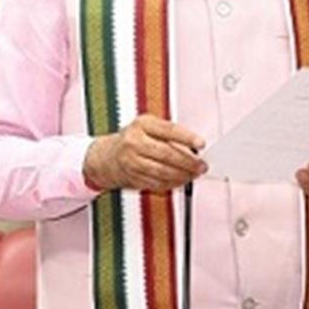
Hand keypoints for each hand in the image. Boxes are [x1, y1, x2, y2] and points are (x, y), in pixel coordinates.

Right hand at [83, 114, 206, 192]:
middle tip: (201, 164)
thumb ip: (168, 133)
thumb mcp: (147, 126)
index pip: (168, 130)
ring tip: (194, 174)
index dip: (186, 137)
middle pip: (167, 154)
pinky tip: (181, 180)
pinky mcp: (134, 178)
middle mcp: (135, 142)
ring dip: (183, 175)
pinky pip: (157, 183)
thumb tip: (193, 144)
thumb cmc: (132, 138)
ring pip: (163, 171)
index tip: (200, 144)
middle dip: (188, 161)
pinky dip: (172, 183)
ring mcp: (133, 162)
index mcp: (142, 124)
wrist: (107, 157)